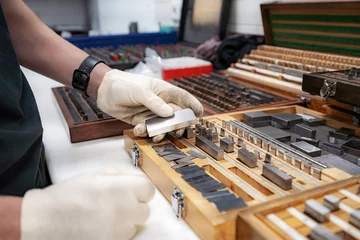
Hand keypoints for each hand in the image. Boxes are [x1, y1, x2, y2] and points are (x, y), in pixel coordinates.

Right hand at [21, 168, 154, 239]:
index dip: (140, 190)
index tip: (132, 192)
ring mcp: (117, 231)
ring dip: (126, 222)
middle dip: (134, 207)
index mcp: (118, 188)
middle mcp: (122, 211)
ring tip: (105, 217)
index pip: (148, 190)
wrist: (44, 222)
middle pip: (144, 211)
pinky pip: (125, 237)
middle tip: (117, 205)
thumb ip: (122, 174)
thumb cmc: (68, 195)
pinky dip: (117, 233)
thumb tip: (140, 178)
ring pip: (135, 226)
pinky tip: (101, 228)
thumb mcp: (95, 175)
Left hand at [97, 70, 202, 141]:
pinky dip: (146, 133)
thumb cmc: (124, 85)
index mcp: (164, 91)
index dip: (192, 104)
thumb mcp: (140, 92)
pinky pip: (149, 130)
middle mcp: (160, 103)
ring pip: (163, 126)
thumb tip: (170, 114)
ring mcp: (151, 113)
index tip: (200, 113)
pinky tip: (139, 130)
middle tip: (176, 132)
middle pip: (176, 116)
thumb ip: (155, 103)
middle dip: (177, 125)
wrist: (104, 91)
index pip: (182, 97)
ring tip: (156, 136)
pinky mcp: (142, 121)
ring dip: (161, 132)